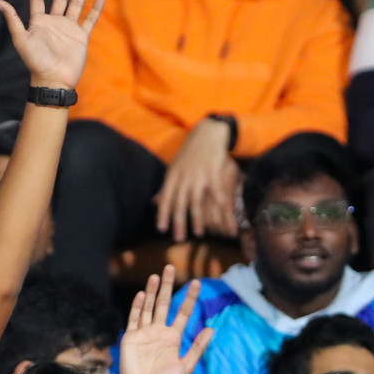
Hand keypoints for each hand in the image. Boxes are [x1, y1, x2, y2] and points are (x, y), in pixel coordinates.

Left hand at [0, 0, 105, 90]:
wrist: (53, 79)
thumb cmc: (35, 61)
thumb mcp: (21, 38)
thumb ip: (12, 19)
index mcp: (39, 22)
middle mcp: (54, 23)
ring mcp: (69, 29)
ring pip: (77, 4)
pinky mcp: (81, 37)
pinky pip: (90, 19)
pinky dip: (96, 8)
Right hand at [119, 266, 213, 373]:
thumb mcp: (186, 366)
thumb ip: (197, 347)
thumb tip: (211, 329)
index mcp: (173, 337)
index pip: (183, 312)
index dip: (190, 298)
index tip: (197, 282)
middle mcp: (158, 332)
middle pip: (164, 304)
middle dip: (167, 286)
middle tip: (170, 268)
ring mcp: (144, 333)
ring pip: (148, 307)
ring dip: (152, 292)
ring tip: (156, 276)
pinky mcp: (130, 338)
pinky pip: (134, 319)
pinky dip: (138, 306)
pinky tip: (142, 294)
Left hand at [156, 119, 238, 240]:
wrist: (207, 133)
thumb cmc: (190, 153)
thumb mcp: (174, 168)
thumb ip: (165, 187)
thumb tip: (153, 201)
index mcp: (172, 176)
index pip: (165, 199)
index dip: (162, 214)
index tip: (161, 229)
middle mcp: (183, 178)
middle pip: (180, 204)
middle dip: (179, 223)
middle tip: (179, 239)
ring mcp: (198, 176)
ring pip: (196, 202)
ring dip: (198, 219)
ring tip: (199, 234)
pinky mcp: (213, 173)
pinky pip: (215, 192)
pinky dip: (218, 205)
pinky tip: (221, 216)